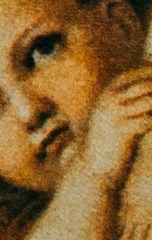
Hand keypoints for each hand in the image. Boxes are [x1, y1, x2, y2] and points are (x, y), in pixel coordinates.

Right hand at [77, 60, 151, 189]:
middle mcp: (109, 103)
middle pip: (142, 86)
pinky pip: (148, 121)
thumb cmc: (106, 143)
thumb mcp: (111, 119)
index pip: (130, 77)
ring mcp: (115, 117)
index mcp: (105, 97)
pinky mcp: (123, 132)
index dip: (147, 72)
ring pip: (148, 101)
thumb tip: (144, 96)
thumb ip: (123, 105)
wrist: (92, 167)